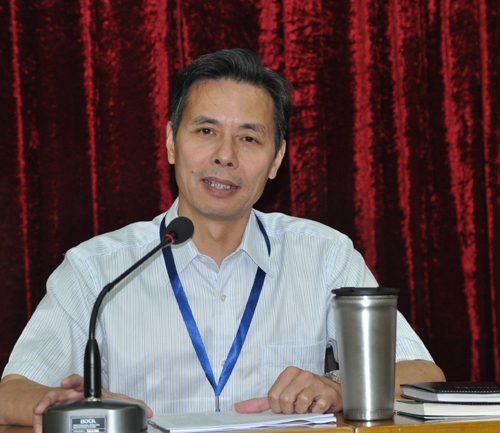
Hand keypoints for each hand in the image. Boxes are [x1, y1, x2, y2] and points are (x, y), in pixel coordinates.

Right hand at [32, 374, 152, 432]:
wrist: (68, 407)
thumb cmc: (87, 402)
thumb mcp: (108, 403)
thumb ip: (127, 405)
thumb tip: (148, 411)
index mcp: (85, 390)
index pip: (82, 381)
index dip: (74, 380)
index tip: (67, 382)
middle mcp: (71, 394)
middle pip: (64, 388)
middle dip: (59, 388)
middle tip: (60, 390)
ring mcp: (60, 402)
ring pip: (51, 399)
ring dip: (45, 404)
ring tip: (39, 411)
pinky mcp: (50, 412)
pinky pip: (43, 415)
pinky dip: (40, 421)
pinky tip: (40, 429)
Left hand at [234, 366, 341, 413]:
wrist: (332, 392)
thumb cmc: (305, 393)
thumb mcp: (283, 395)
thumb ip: (262, 402)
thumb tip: (239, 408)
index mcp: (290, 373)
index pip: (273, 395)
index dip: (277, 407)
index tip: (285, 406)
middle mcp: (303, 375)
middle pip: (286, 400)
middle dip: (289, 410)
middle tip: (296, 408)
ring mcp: (316, 383)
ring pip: (301, 403)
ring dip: (302, 412)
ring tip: (307, 408)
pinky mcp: (328, 394)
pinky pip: (317, 408)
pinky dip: (315, 413)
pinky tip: (316, 407)